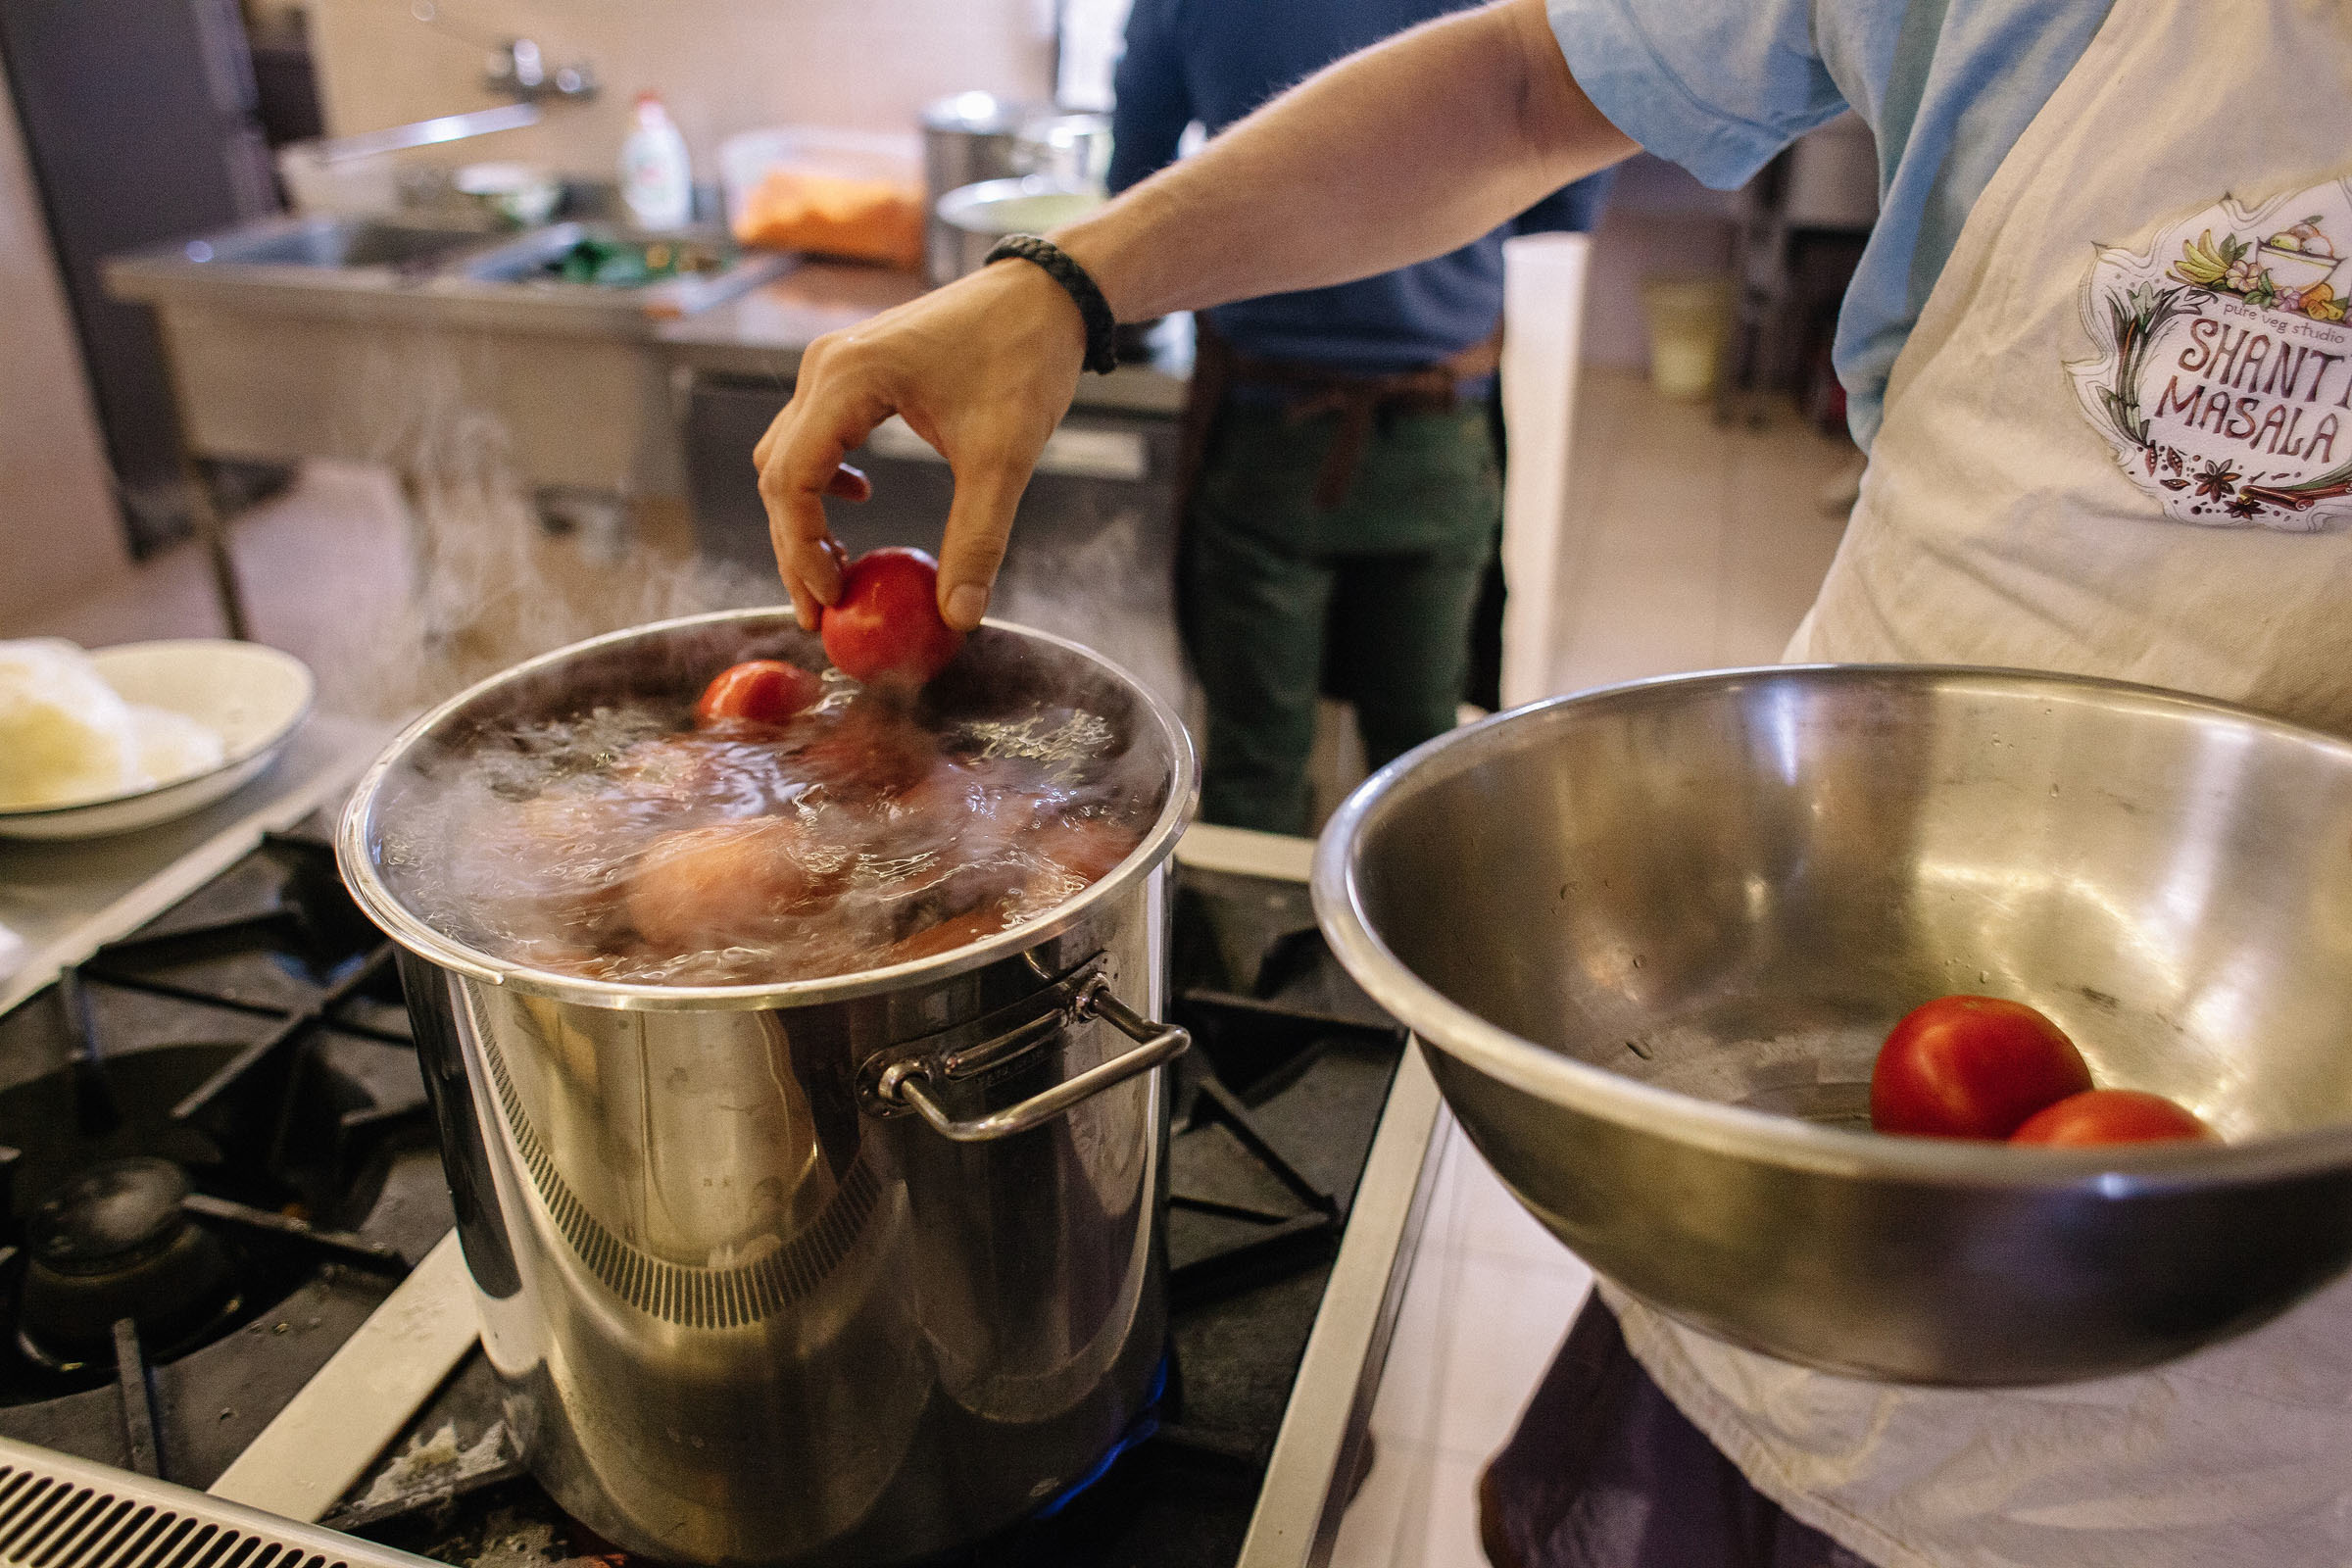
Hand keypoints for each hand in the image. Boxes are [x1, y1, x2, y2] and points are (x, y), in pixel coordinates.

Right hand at [753, 261, 1088, 631]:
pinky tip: (864, 498)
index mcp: (847, 378)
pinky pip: (813, 433)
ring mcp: (833, 363)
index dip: (802, 550)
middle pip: (778, 473)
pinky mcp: (852, 368)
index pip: (791, 479)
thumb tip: (960, 617)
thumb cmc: (1026, 359)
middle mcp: (825, 366)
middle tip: (825, 610)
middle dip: (795, 548)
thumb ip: (978, 539)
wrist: (1047, 292)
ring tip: (840, 569)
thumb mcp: (1004, 457)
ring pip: (788, 455)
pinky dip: (824, 479)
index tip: (836, 598)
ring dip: (806, 517)